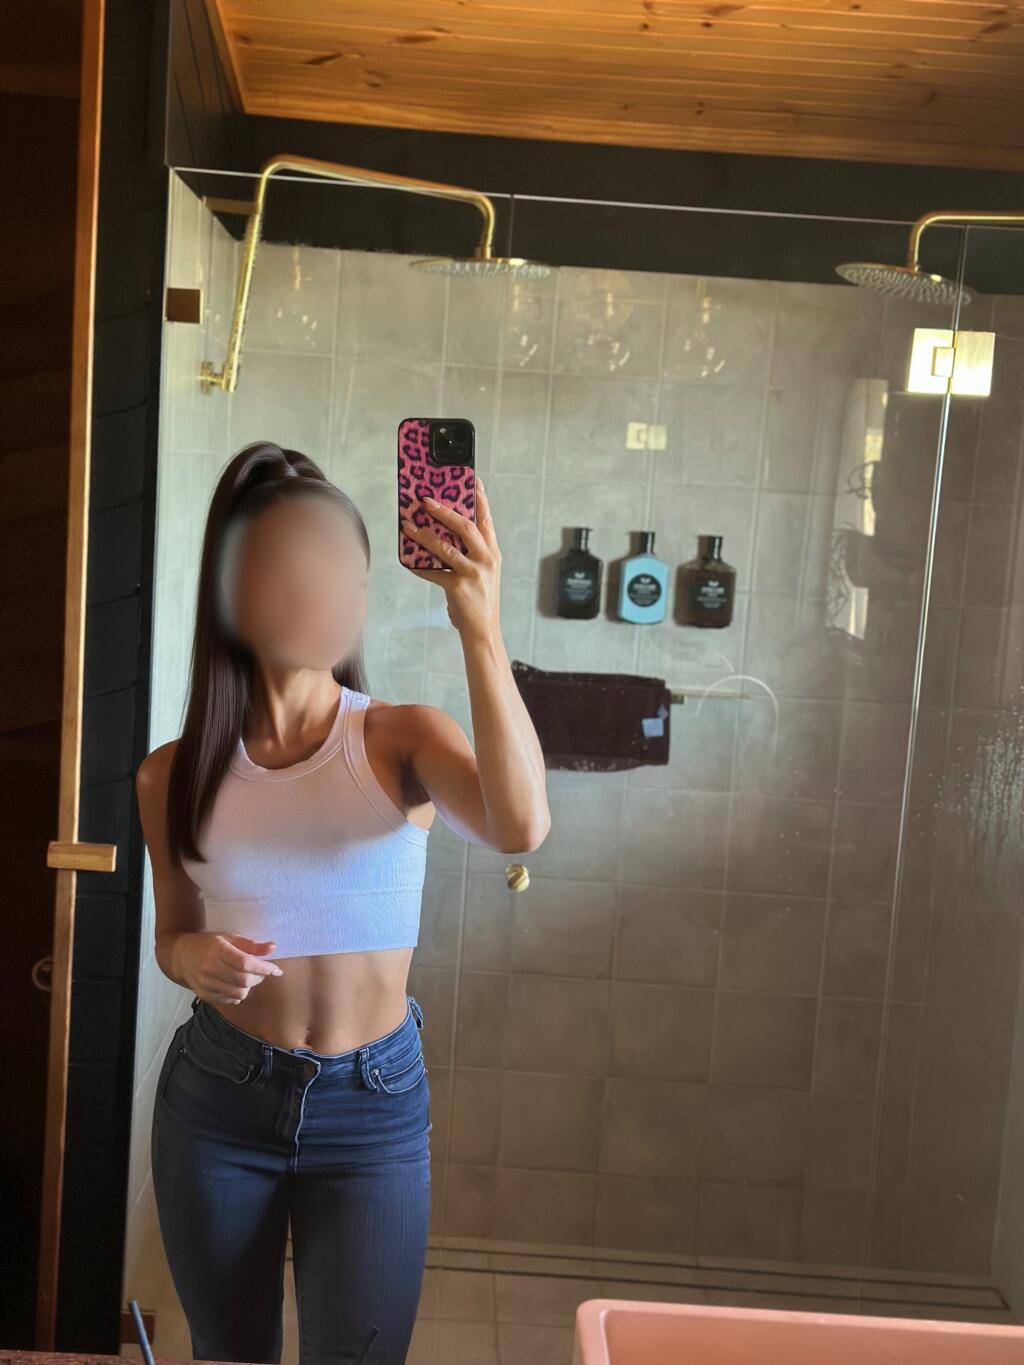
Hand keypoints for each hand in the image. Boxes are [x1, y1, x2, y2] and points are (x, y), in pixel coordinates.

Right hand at [178, 931, 283, 1004]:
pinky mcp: (204, 995)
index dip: (264, 968)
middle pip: (243, 980)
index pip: (245, 963)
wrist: (180, 956)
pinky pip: (229, 1000)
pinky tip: (237, 985)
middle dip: (259, 978)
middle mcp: (210, 968)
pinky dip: (239, 995)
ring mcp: (206, 984)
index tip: (276, 970)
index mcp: (218, 950)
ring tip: (250, 978)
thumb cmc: (207, 944)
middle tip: (263, 972)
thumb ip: (251, 944)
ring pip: (238, 993)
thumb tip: (273, 947)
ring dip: (250, 987)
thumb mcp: (229, 938)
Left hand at [401, 476, 501, 640]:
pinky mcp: (459, 588)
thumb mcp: (482, 572)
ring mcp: (474, 574)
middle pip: (465, 527)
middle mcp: (486, 560)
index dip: (480, 499)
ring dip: (424, 535)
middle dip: (445, 511)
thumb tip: (442, 533)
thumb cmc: (479, 598)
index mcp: (492, 553)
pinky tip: (408, 561)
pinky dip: (419, 567)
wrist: (482, 629)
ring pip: (445, 548)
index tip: (473, 480)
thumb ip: (470, 553)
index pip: (486, 520)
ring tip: (408, 525)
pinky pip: (434, 572)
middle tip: (426, 501)